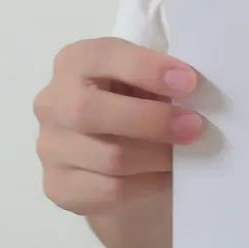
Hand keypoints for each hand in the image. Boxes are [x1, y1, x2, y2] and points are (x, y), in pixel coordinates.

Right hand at [34, 37, 203, 214]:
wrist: (108, 154)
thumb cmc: (134, 102)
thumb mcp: (143, 81)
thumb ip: (159, 81)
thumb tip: (197, 95)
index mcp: (75, 61)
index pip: (104, 57)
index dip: (148, 69)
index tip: (189, 83)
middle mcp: (53, 102)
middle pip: (91, 111)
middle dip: (152, 120)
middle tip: (195, 126)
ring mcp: (50, 147)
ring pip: (108, 157)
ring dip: (157, 157)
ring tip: (187, 154)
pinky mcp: (58, 187)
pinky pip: (109, 190)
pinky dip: (149, 184)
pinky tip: (168, 177)